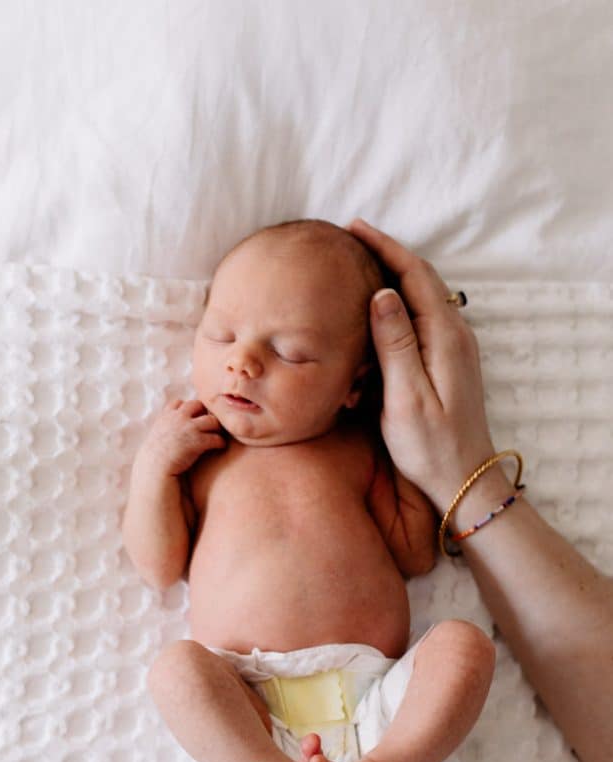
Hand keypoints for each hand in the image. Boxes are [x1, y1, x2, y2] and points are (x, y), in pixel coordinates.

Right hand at [139, 398, 225, 475]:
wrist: (155, 469)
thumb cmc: (155, 457)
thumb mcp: (157, 435)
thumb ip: (165, 427)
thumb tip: (174, 429)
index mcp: (166, 416)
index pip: (179, 403)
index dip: (187, 410)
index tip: (192, 418)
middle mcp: (178, 418)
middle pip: (198, 405)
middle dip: (204, 413)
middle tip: (208, 424)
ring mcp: (189, 428)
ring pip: (212, 420)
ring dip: (216, 427)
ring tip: (218, 434)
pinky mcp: (198, 441)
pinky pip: (216, 438)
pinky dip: (220, 442)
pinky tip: (220, 446)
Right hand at [348, 219, 495, 511]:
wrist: (463, 479)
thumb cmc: (431, 446)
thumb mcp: (406, 397)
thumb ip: (395, 344)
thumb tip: (382, 294)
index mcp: (444, 338)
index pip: (414, 275)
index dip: (384, 247)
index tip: (353, 229)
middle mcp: (454, 335)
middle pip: (421, 278)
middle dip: (386, 253)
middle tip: (350, 240)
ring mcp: (453, 347)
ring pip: (422, 296)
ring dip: (392, 275)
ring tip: (358, 264)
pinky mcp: (447, 362)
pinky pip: (422, 318)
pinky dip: (399, 302)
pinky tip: (377, 306)